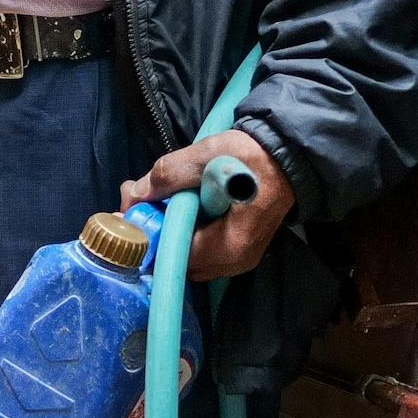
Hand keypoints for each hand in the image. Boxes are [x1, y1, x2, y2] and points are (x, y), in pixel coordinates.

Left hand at [121, 129, 295, 280]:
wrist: (288, 155)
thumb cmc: (251, 156)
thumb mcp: (207, 154)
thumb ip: (169, 174)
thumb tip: (133, 195)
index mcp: (229, 245)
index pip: (174, 256)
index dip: (147, 236)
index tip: (129, 215)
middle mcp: (235, 262)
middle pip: (180, 261)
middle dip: (157, 235)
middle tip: (142, 206)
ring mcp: (240, 259)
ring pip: (190, 258)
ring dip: (171, 235)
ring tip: (160, 205)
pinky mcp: (240, 251)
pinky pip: (203, 252)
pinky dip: (187, 235)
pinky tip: (181, 211)